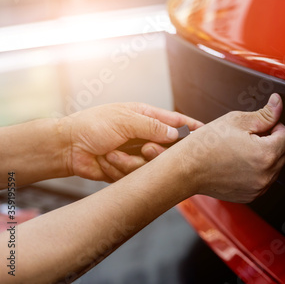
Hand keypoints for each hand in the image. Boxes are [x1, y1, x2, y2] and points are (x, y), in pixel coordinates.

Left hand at [60, 103, 202, 181]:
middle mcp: (145, 136)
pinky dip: (119, 169)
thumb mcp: (125, 119)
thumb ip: (153, 126)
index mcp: (146, 117)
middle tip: (145, 149)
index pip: (176, 122)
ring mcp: (137, 154)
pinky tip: (107, 161)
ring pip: (152, 166)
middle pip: (168, 150)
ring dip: (130, 161)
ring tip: (111, 152)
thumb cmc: (92, 125)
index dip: (192, 127)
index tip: (207, 133)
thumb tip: (177, 135)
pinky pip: (136, 176)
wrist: (67, 147)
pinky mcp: (128, 170)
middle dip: (156, 152)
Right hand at [169, 93, 284, 202]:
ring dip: (264, 156)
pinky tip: (238, 163)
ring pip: (274, 167)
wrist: (186, 169)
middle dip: (270, 141)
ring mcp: (258, 188)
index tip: (259, 125)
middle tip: (247, 136)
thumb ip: (264, 114)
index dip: (274, 126)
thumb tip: (278, 103)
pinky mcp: (250, 196)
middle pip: (282, 152)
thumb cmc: (206, 145)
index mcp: (266, 154)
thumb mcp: (236, 121)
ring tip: (240, 150)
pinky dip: (256, 171)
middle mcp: (266, 175)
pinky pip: (262, 180)